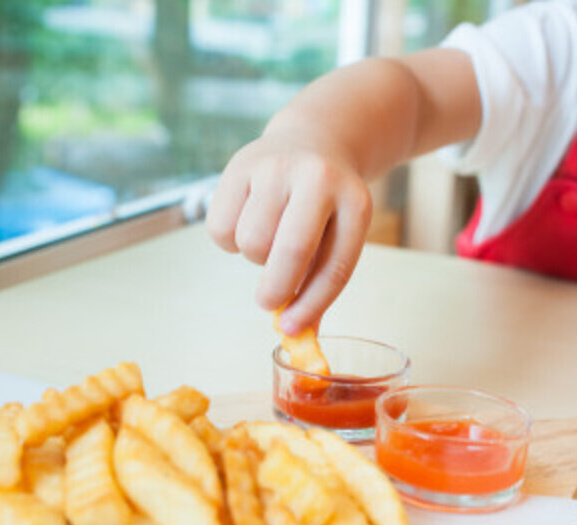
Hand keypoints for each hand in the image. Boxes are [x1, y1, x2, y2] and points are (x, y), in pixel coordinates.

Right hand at [205, 133, 371, 334]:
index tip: (292, 329)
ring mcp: (277, 167)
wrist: (313, 140)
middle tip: (269, 300)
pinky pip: (221, 228)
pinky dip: (229, 240)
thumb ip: (319, 283)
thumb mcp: (339, 236)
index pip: (335, 267)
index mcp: (355, 202)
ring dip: (254, 257)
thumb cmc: (326, 207)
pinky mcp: (239, 165)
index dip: (312, 304)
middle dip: (275, 289)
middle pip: (291, 251)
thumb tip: (295, 334)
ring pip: (251, 242)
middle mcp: (318, 178)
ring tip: (268, 241)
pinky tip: (246, 222)